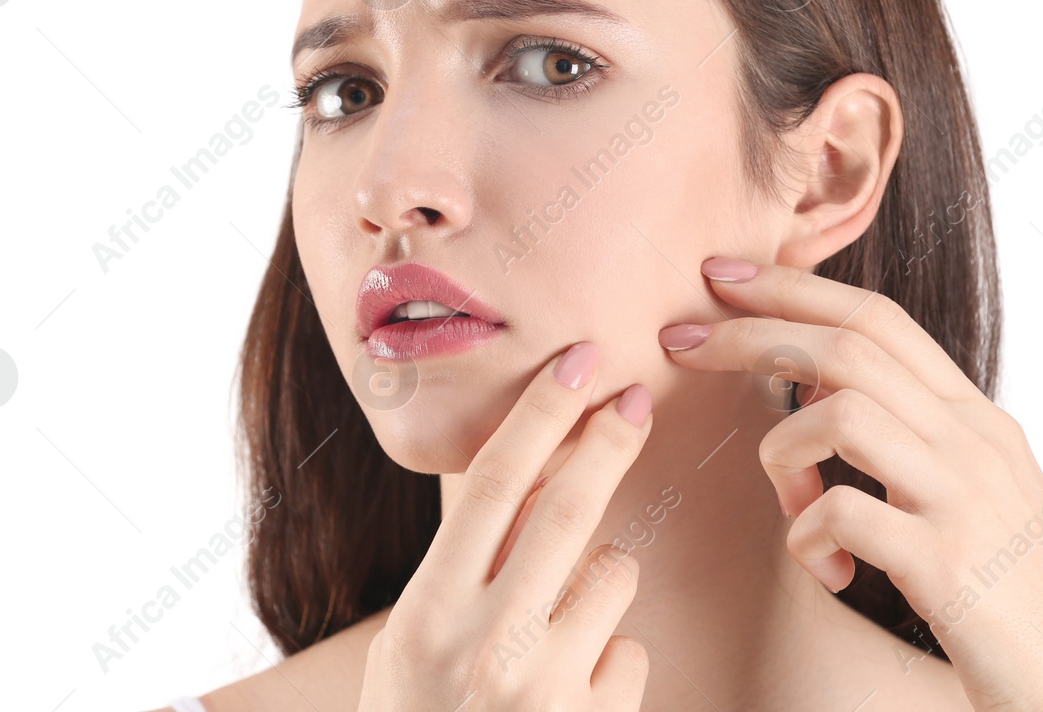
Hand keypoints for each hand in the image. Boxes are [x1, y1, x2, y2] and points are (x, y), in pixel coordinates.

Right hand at [356, 342, 654, 711]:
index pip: (493, 487)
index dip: (540, 415)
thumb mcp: (408, 647)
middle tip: (634, 397)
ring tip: (557, 623)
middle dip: (605, 441)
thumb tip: (525, 476)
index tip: (577, 363)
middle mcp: (487, 645)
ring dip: (601, 576)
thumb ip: (460, 572)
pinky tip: (570, 694)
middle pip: (566, 509)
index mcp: (428, 614)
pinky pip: (628, 651)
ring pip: (613, 575)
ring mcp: (546, 690)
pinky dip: (608, 657)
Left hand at [658, 256, 1042, 711]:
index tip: (724, 274)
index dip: (794, 287)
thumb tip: (824, 402)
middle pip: (845, 346)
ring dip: (783, 452)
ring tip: (793, 509)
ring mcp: (965, 499)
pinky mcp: (949, 564)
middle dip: (748, 332)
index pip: (878, 318)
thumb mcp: (979, 498)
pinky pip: (841, 514)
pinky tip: (825, 572)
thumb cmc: (1021, 602)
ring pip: (839, 413)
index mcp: (978, 420)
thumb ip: (916, 445)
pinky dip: (806, 536)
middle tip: (678, 340)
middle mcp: (975, 442)